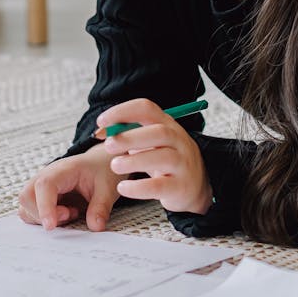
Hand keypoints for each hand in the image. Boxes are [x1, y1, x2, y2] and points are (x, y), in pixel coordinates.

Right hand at [18, 143, 119, 231]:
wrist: (100, 164)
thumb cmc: (102, 171)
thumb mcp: (108, 188)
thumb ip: (101, 207)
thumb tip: (95, 227)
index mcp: (63, 170)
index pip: (44, 185)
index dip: (44, 206)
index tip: (50, 226)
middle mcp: (47, 176)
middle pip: (27, 196)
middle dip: (43, 214)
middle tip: (69, 214)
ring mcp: (41, 187)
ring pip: (26, 207)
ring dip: (44, 218)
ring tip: (70, 213)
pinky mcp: (41, 198)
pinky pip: (32, 213)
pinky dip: (45, 219)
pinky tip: (66, 214)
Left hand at [97, 97, 212, 215]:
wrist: (196, 185)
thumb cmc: (166, 160)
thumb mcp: (153, 142)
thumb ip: (130, 135)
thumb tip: (101, 131)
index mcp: (168, 124)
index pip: (147, 108)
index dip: (122, 111)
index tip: (101, 121)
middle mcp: (179, 141)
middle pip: (158, 132)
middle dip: (130, 137)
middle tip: (108, 145)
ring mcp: (183, 164)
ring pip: (162, 157)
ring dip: (134, 160)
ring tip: (115, 165)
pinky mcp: (181, 187)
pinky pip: (159, 186)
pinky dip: (138, 188)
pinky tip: (123, 188)